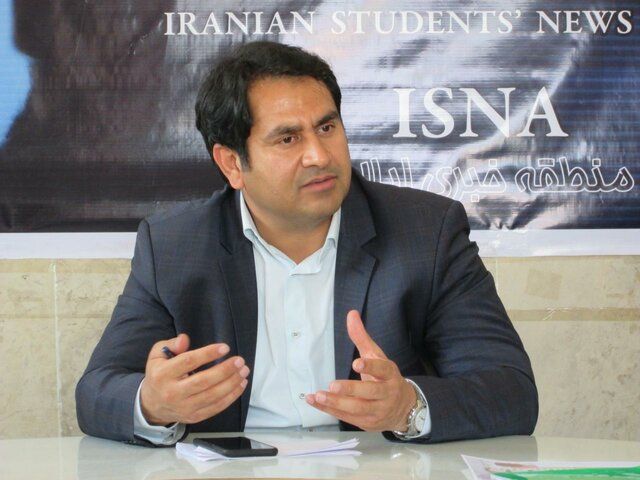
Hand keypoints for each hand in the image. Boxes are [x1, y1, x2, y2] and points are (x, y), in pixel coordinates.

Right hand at [140, 333, 248, 424]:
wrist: (151, 405)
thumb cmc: (159, 375)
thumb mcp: (157, 355)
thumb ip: (171, 345)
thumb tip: (184, 339)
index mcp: (163, 375)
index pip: (188, 362)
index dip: (208, 354)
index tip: (225, 348)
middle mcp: (173, 393)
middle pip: (203, 381)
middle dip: (225, 370)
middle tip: (239, 361)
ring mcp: (184, 407)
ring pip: (212, 396)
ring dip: (232, 383)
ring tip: (243, 371)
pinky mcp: (194, 417)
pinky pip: (215, 407)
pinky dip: (231, 396)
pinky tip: (240, 385)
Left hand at [306, 310, 415, 431]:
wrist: (403, 408)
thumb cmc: (385, 378)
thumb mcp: (376, 356)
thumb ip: (362, 337)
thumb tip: (351, 314)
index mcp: (390, 375)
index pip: (382, 370)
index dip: (370, 367)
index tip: (357, 363)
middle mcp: (386, 394)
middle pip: (369, 393)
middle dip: (350, 390)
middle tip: (333, 385)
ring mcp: (378, 411)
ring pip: (357, 409)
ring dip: (336, 403)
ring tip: (319, 395)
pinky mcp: (367, 423)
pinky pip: (347, 417)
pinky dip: (330, 410)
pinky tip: (316, 401)